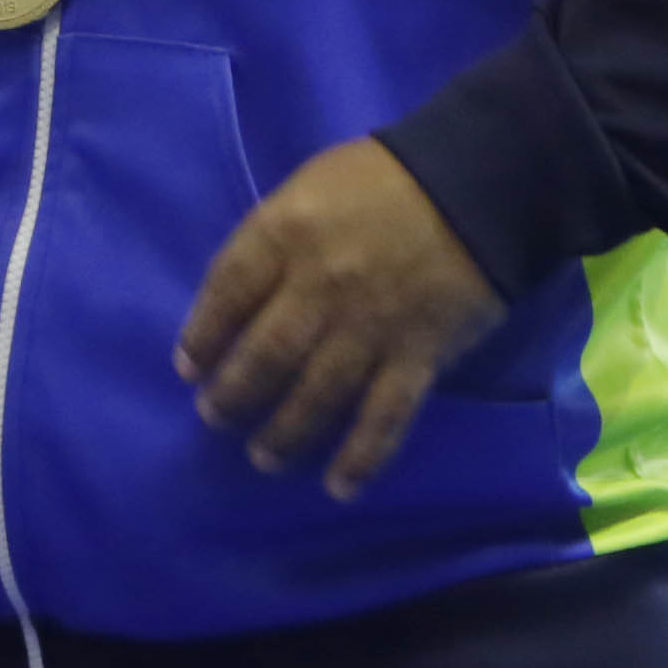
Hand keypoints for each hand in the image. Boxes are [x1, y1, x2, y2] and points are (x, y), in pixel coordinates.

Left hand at [175, 137, 506, 496]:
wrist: (478, 184)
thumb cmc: (382, 180)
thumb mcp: (310, 185)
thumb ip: (272, 238)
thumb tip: (238, 297)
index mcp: (287, 232)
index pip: (227, 291)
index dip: (202, 335)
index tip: (189, 367)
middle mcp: (321, 285)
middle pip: (264, 355)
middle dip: (233, 396)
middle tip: (217, 417)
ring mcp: (371, 326)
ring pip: (316, 396)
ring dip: (284, 435)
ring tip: (264, 456)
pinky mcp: (418, 356)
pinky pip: (383, 419)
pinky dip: (360, 458)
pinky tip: (338, 486)